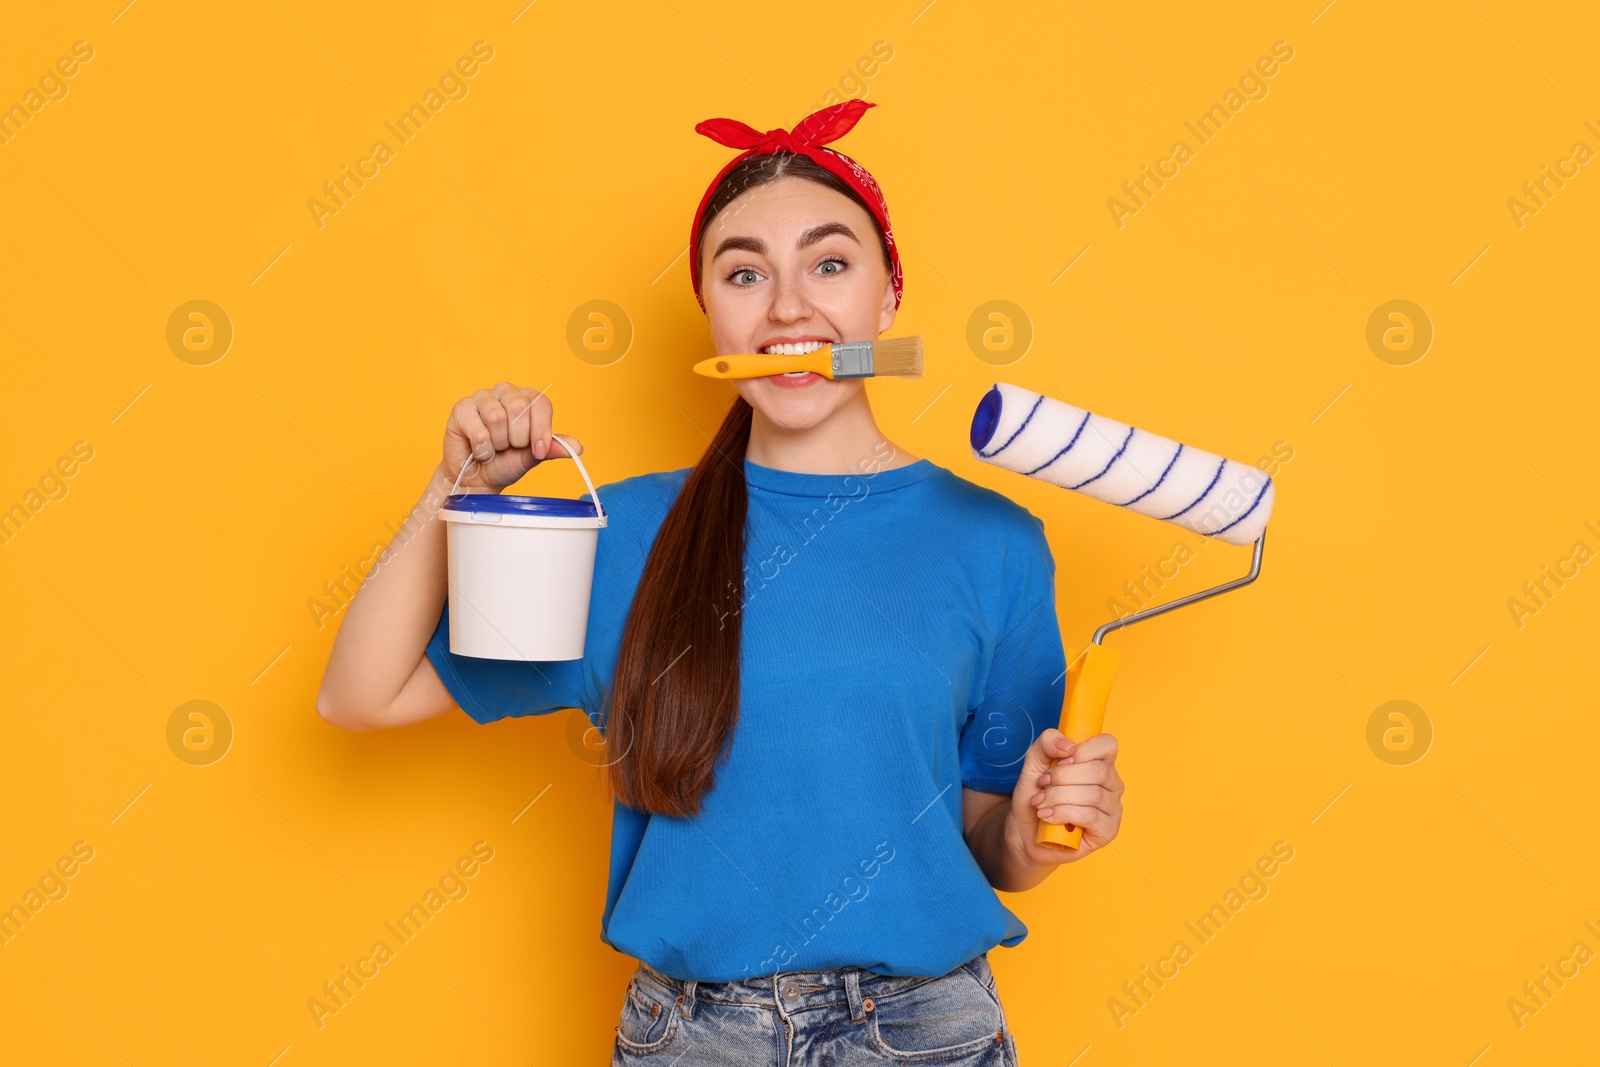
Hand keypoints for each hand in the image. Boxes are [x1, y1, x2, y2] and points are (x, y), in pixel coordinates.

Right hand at [440, 382, 581, 492]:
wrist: (478, 478)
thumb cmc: (505, 463)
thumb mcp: (533, 457)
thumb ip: (552, 448)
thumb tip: (577, 447)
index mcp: (527, 399)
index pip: (541, 404)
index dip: (541, 430)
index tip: (538, 450)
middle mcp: (505, 392)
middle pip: (519, 407)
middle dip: (518, 438)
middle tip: (510, 447)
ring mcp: (482, 397)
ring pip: (497, 417)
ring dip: (498, 443)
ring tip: (494, 448)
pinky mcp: (461, 408)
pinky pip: (479, 429)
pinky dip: (482, 448)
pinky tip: (479, 449)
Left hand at [1007, 728, 1123, 865]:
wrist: (1026, 830)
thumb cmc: (1036, 795)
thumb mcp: (1034, 762)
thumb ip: (1047, 743)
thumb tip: (1068, 745)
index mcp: (1100, 762)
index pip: (1107, 745)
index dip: (1082, 750)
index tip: (1058, 761)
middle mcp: (1112, 784)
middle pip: (1099, 771)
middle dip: (1062, 777)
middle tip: (1042, 784)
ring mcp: (1113, 809)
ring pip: (1093, 795)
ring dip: (1058, 797)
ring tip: (1040, 803)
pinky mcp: (1107, 831)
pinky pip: (1090, 817)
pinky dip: (1062, 814)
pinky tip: (1048, 817)